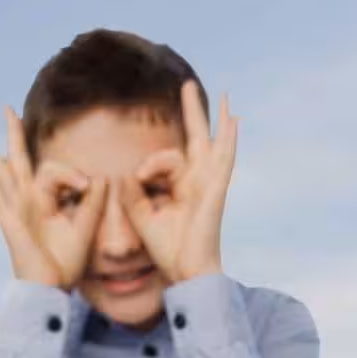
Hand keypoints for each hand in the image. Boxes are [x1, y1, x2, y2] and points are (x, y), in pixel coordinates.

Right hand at [0, 109, 108, 287]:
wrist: (52, 288)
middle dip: (13, 133)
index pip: (54, 170)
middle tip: (6, 108)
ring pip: (2, 169)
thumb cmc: (66, 264)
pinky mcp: (9, 218)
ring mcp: (15, 208)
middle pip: (19, 159)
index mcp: (45, 201)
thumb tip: (100, 176)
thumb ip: (93, 202)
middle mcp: (27, 200)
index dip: (71, 172)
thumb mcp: (86, 226)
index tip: (85, 184)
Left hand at [119, 81, 235, 283]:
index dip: (148, 166)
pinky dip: (229, 139)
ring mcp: (210, 184)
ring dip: (215, 118)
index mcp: (182, 187)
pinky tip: (232, 120)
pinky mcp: (216, 190)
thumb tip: (123, 174)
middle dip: (192, 112)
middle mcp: (198, 181)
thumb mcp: (141, 215)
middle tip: (187, 85)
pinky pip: (224, 160)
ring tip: (220, 95)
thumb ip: (132, 193)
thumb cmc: (168, 250)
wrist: (185, 272)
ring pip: (211, 144)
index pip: (165, 159)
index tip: (137, 179)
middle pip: (197, 138)